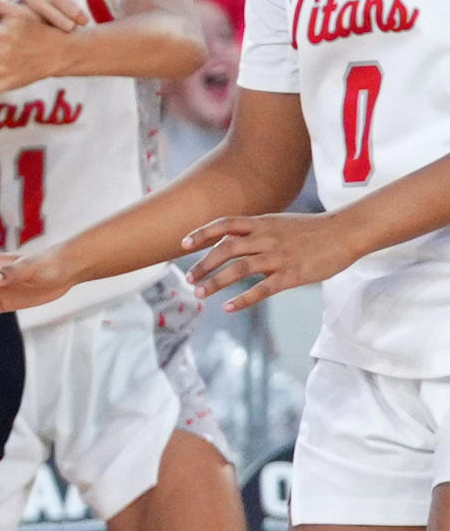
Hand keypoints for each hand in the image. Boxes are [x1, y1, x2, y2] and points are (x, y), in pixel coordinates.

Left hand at [182, 204, 360, 312]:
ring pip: (239, 269)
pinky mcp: (292, 274)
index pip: (225, 224)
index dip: (202, 233)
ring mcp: (279, 256)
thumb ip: (257, 230)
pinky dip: (243, 299)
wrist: (347, 231)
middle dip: (203, 264)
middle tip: (189, 279)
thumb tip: (230, 240)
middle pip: (226, 249)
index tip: (183, 244)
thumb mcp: (280, 222)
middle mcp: (267, 238)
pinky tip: (228, 307)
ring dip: (216, 282)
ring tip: (200, 294)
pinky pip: (263, 288)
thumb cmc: (313, 229)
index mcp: (263, 223)